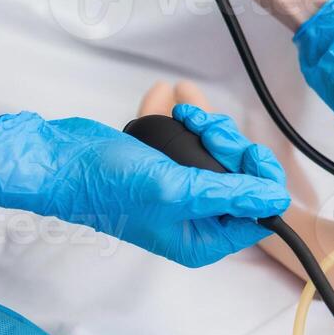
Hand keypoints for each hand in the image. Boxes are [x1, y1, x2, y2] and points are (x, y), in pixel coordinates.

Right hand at [0, 109, 289, 267]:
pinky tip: (168, 95)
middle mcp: (196, 218)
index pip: (257, 214)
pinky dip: (182, 116)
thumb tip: (277, 201)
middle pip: (241, 177)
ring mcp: (179, 189)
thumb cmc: (110, 184)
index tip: (249, 153)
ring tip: (184, 105)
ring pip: (217, 152)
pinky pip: (188, 137)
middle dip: (227, 143)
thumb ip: (229, 194)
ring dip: (206, 123)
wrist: (57, 160)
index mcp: (203, 239)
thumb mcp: (176, 189)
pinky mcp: (162, 163)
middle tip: (204, 125)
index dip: (261, 181)